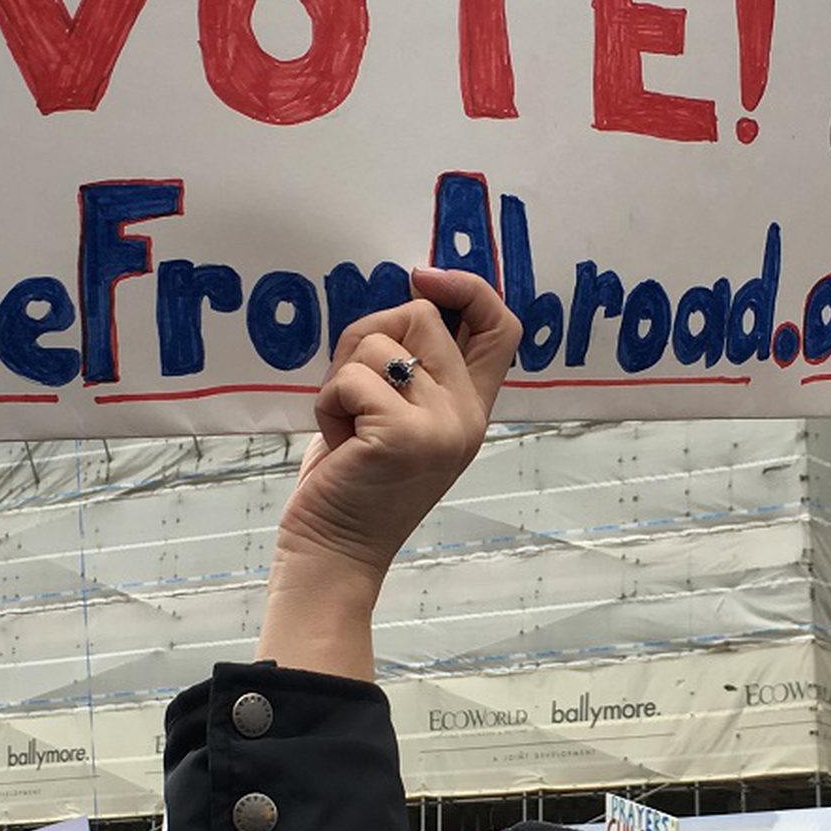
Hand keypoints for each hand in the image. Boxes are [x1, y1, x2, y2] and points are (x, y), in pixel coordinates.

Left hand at [258, 269, 518, 678]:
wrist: (334, 554)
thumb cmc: (351, 483)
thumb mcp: (395, 419)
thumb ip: (411, 372)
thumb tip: (404, 301)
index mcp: (471, 408)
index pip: (501, 326)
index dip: (468, 288)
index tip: (424, 275)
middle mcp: (466, 414)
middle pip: (420, 315)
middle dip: (367, 339)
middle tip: (353, 394)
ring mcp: (440, 425)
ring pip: (378, 342)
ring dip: (342, 377)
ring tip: (347, 427)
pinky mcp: (402, 434)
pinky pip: (351, 377)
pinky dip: (329, 403)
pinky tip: (339, 442)